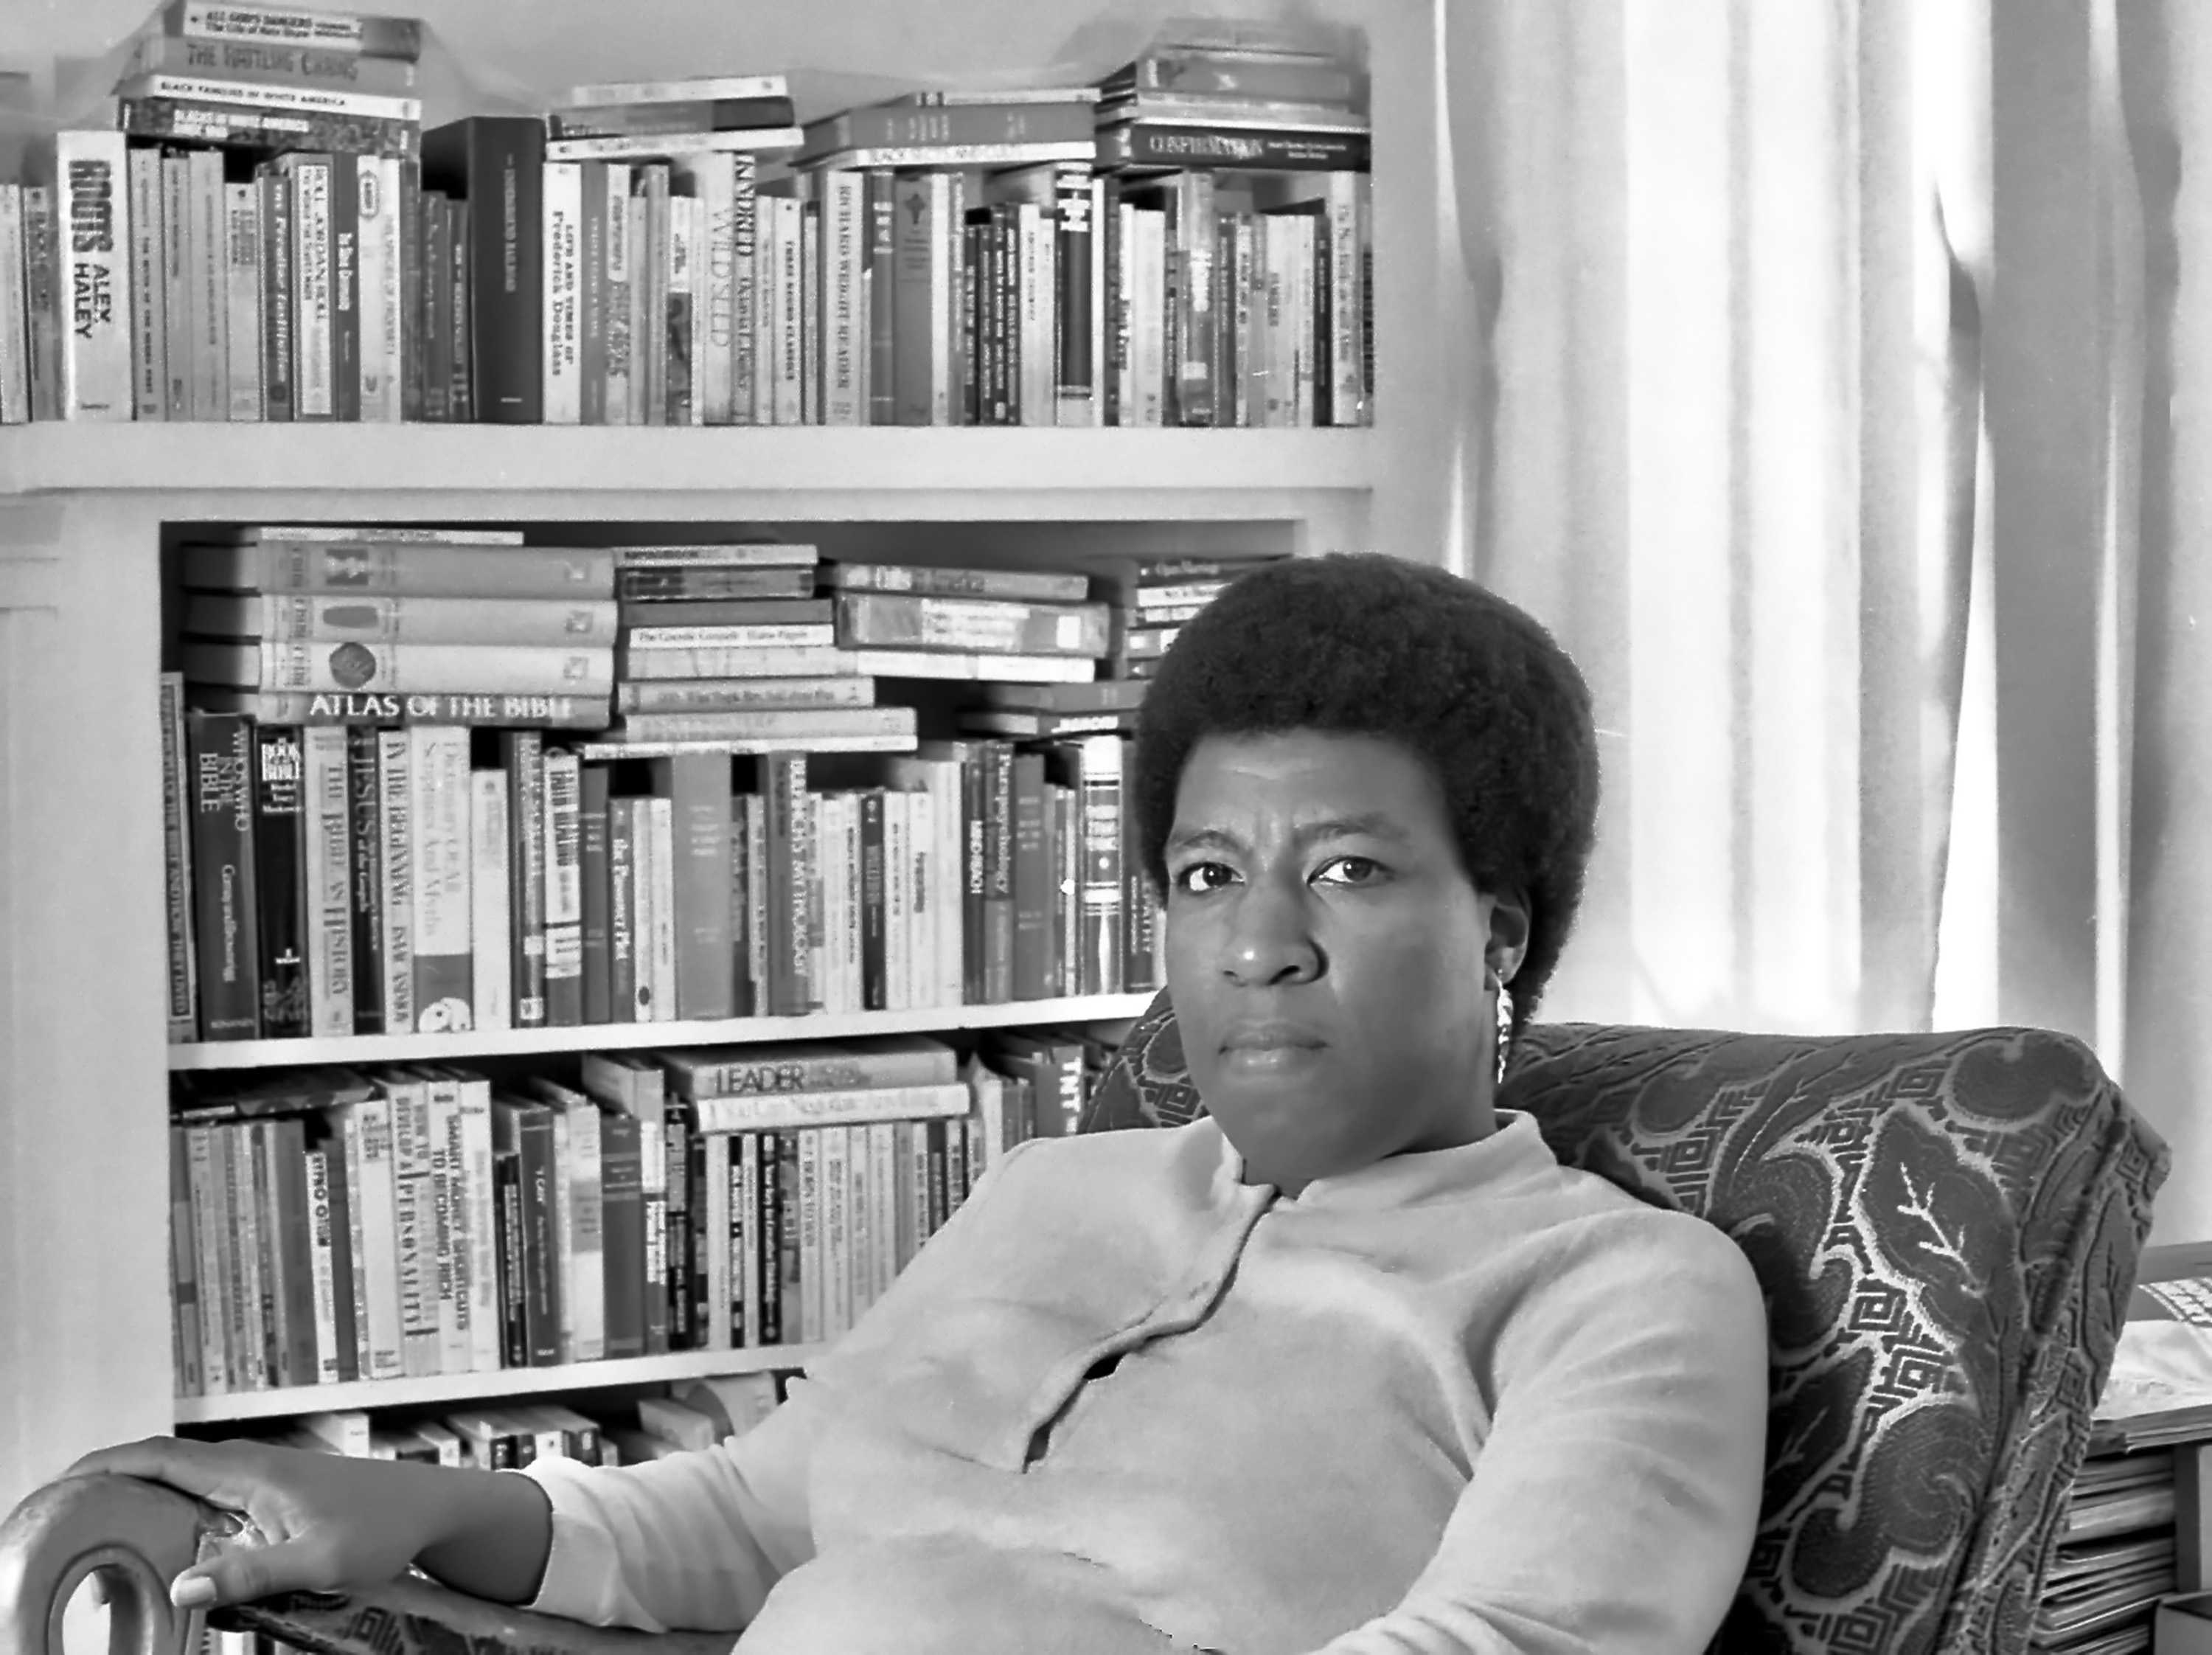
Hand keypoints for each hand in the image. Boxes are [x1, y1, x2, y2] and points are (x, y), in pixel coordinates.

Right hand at [63, 1435, 445, 1611]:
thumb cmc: (384, 1527)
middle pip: (161, 1464)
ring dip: (140, 1497)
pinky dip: (172, 1508)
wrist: (430, 1506)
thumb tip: (181, 1587)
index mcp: (250, 1470)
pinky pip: (205, 1493)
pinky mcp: (271, 1492)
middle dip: (108, 1484)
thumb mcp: (320, 1561)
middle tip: (64, 1520)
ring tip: (99, 1535)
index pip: (160, 1456)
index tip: (60, 1482)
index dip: (105, 1464)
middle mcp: (248, 1464)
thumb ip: (251, 1574)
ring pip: (182, 1478)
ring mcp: (259, 1475)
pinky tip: (163, 1541)